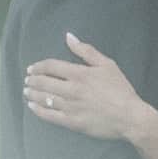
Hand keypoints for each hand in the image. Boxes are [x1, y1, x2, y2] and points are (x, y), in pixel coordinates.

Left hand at [23, 32, 149, 141]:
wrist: (130, 117)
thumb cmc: (121, 90)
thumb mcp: (107, 65)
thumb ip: (86, 50)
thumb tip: (69, 36)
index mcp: (80, 74)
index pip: (51, 66)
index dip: (38, 67)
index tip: (32, 69)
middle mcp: (72, 89)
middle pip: (44, 82)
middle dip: (32, 81)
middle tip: (27, 80)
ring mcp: (71, 107)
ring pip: (44, 98)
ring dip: (32, 94)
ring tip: (26, 92)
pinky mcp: (72, 122)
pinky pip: (50, 116)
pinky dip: (38, 110)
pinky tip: (32, 106)